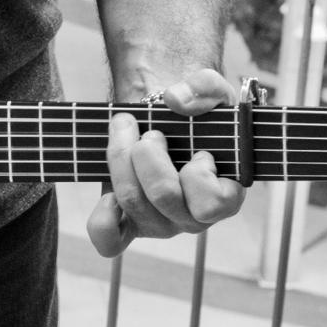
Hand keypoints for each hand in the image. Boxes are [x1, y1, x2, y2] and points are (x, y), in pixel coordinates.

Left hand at [86, 70, 245, 257]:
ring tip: (125, 132)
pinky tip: (107, 192)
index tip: (198, 150)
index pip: (211, 204)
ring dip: (121, 160)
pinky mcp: (129, 226)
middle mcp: (192, 218)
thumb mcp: (210, 90)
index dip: (198, 173)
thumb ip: (204, 87)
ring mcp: (159, 224)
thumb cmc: (194, 113)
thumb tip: (175, 99)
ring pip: (132, 203)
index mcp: (224, 197)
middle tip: (150, 132)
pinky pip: (110, 240)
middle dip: (148, 154)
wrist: (162, 117)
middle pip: (162, 197)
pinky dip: (103, 217)